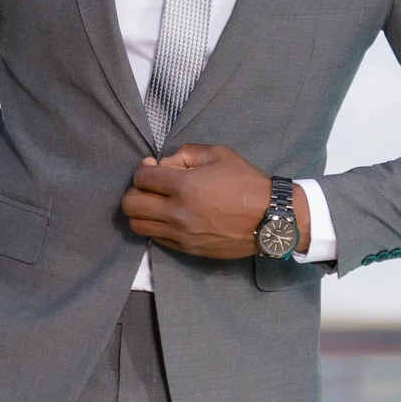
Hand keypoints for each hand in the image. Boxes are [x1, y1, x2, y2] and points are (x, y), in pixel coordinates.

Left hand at [120, 144, 308, 260]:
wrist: (270, 219)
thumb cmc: (247, 183)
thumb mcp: (220, 154)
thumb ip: (186, 153)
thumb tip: (164, 165)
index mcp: (185, 186)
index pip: (142, 178)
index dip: (143, 169)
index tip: (152, 168)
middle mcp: (177, 212)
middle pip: (131, 205)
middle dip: (135, 191)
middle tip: (150, 187)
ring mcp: (180, 234)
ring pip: (138, 225)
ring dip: (141, 211)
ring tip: (156, 204)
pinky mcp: (186, 248)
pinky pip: (156, 238)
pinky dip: (155, 226)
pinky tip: (169, 217)